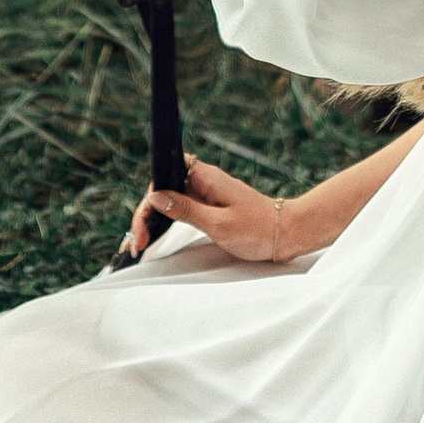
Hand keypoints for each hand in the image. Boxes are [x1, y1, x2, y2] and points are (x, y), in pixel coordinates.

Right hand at [123, 155, 301, 263]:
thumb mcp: (219, 224)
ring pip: (168, 202)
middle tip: (136, 244)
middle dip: (145, 217)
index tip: (141, 233)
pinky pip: (180, 209)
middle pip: (161, 192)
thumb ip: (186, 209)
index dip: (146, 208)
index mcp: (204, 178)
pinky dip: (166, 223)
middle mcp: (202, 180)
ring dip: (152, 221)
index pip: (161, 183)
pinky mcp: (209, 205)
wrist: (287, 234)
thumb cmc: (258, 229)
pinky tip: (154, 236)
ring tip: (136, 244)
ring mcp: (205, 192)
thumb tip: (155, 197)